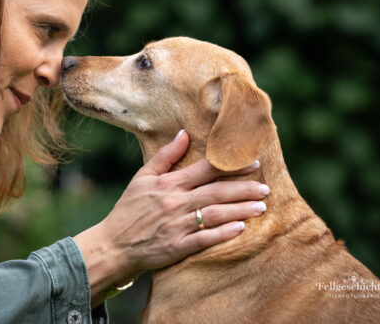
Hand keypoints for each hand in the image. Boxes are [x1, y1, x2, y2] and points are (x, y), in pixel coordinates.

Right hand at [75, 130, 268, 305]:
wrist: (113, 244)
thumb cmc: (129, 209)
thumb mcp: (142, 177)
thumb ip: (165, 156)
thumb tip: (184, 133)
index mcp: (168, 183)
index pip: (205, 170)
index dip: (231, 166)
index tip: (254, 163)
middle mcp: (175, 202)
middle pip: (216, 192)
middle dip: (243, 189)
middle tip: (266, 188)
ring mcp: (177, 225)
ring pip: (214, 214)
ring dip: (240, 210)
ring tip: (261, 207)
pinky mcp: (177, 247)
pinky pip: (204, 239)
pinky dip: (223, 233)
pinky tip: (240, 228)